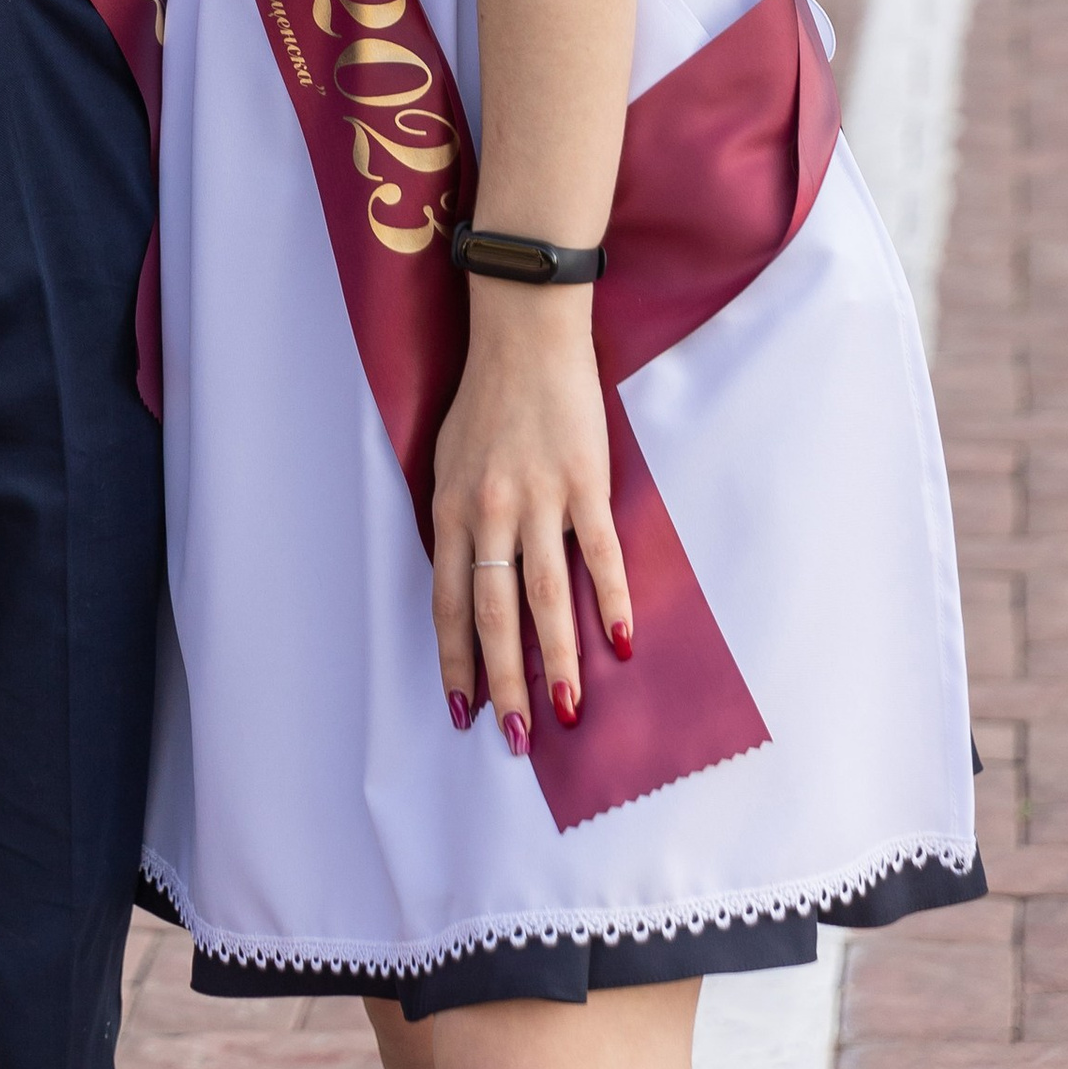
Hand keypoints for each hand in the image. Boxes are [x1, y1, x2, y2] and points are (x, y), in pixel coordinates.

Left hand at [430, 290, 630, 746]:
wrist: (525, 329)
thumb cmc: (485, 395)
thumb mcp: (448, 458)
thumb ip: (455, 520)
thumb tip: (461, 578)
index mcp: (451, 508)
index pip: (447, 603)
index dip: (455, 662)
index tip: (462, 711)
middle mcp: (490, 510)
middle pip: (494, 613)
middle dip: (503, 681)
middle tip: (515, 739)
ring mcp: (540, 498)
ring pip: (545, 596)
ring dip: (556, 659)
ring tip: (567, 712)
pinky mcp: (585, 482)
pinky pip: (599, 554)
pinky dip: (611, 601)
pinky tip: (620, 643)